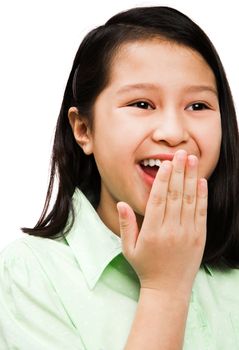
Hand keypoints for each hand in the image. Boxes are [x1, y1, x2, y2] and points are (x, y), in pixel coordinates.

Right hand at [117, 150, 207, 293]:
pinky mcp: (199, 237)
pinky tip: (201, 181)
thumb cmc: (145, 267)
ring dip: (191, 178)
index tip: (165, 163)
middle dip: (178, 172)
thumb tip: (122, 203)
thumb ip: (126, 224)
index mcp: (152, 232)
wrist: (168, 289)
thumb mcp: (128, 248)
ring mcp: (187, 233)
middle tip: (181, 153)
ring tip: (192, 160)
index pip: (158, 199)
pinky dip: (202, 195)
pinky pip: (201, 212)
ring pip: (190, 200)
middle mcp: (171, 230)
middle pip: (175, 195)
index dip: (162, 179)